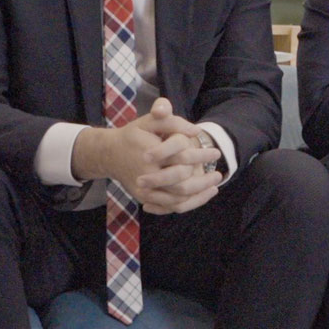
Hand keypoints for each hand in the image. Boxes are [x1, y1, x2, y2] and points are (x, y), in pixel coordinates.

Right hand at [72, 98, 224, 215]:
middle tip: (218, 175)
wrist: (109, 154)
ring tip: (213, 187)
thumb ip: (172, 121)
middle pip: (182, 185)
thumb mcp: (149, 121)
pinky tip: (200, 195)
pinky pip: (169, 207)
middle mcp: (146, 175)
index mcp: (150, 154)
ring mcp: (144, 190)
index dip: (202, 156)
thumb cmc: (134, 134)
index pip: (182, 158)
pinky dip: (186, 203)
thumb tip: (195, 131)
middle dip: (203, 181)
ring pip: (177, 200)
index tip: (217, 152)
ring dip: (198, 196)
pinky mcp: (144, 198)